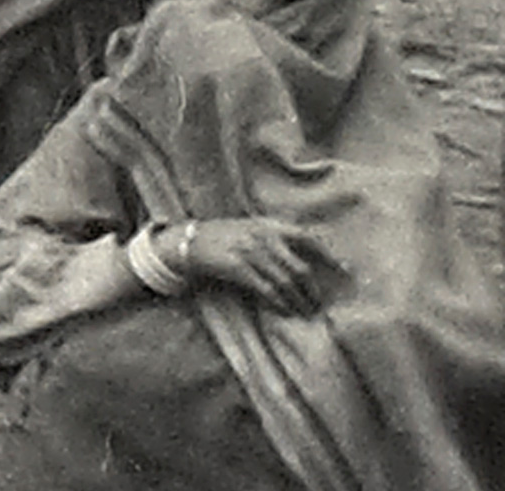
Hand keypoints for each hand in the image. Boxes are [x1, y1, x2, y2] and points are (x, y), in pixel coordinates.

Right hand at [173, 217, 337, 314]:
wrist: (190, 240)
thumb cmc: (224, 235)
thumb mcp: (252, 227)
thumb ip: (277, 238)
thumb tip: (306, 259)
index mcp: (270, 225)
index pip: (308, 239)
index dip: (329, 256)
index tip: (345, 273)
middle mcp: (264, 236)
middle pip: (300, 267)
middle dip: (313, 290)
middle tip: (319, 304)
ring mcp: (250, 252)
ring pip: (285, 282)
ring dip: (298, 300)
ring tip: (305, 312)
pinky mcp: (238, 268)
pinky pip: (266, 289)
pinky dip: (279, 302)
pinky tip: (285, 310)